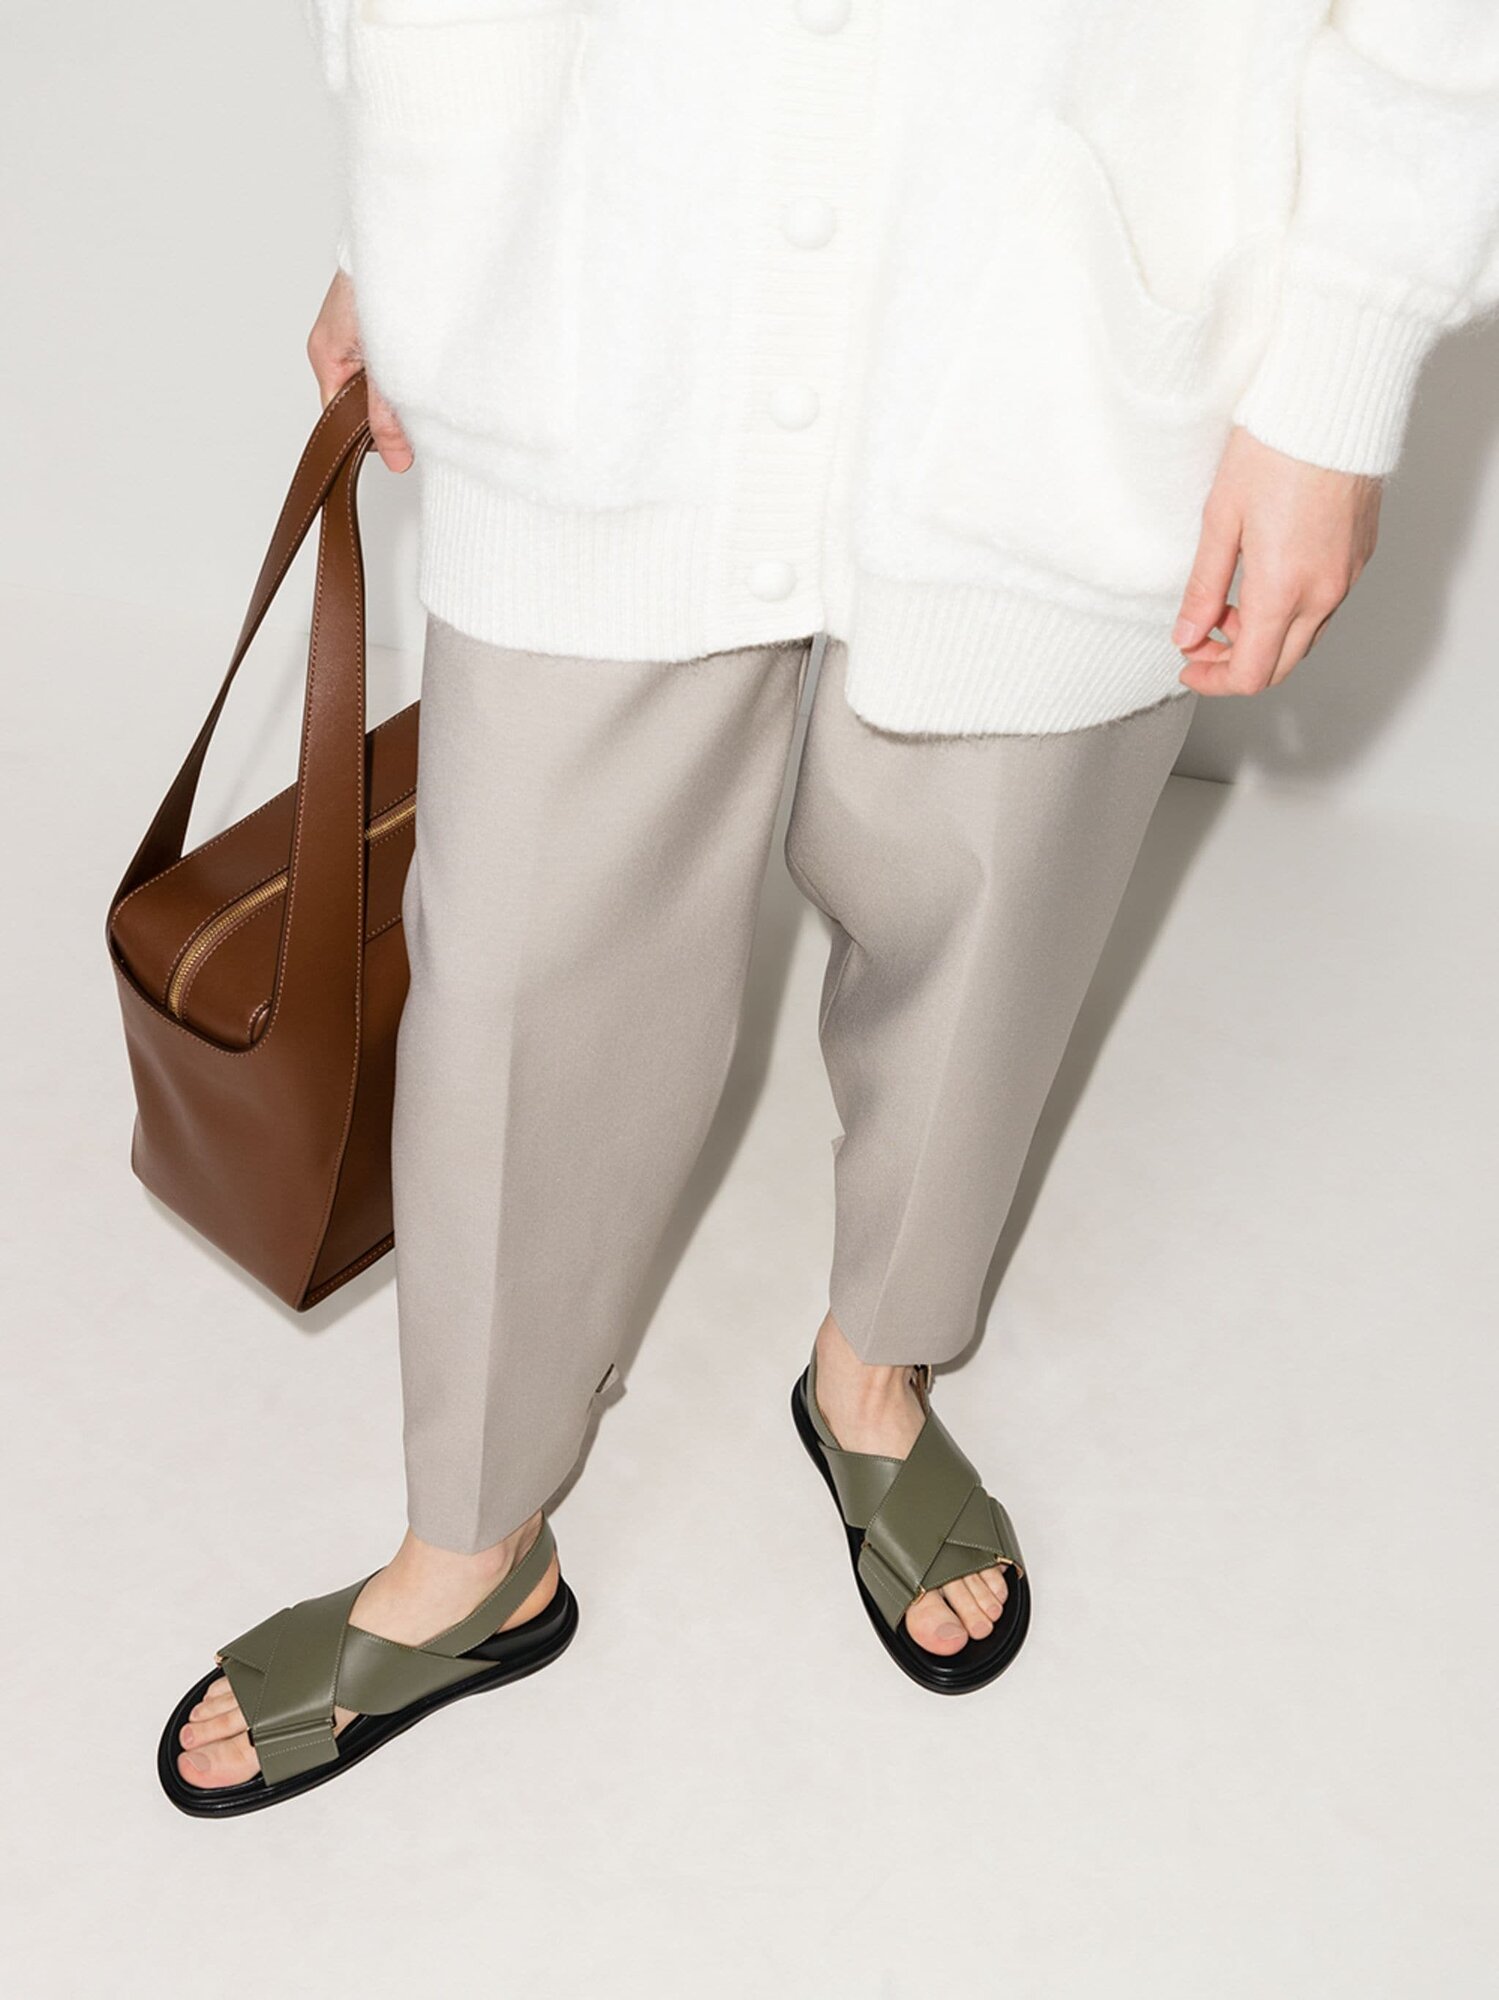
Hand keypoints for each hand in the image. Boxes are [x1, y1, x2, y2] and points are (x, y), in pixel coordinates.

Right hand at [306, 269, 413, 473]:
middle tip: (416, 406)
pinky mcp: (377, 321)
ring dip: (401, 382)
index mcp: (326, 356)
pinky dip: (407, 361)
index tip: (398, 442)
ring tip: (421, 373)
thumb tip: (396, 458)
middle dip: (387, 408)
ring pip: (378, 378)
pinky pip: (390, 356)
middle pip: (358, 399)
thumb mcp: (385, 365)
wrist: (404, 237)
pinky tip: (424, 356)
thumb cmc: (380, 284)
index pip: (339, 417)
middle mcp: (336, 345)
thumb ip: (388, 413)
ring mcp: (355, 332)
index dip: (368, 434)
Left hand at [1173, 426, 1381, 695]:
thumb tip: (1187, 635)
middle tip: (1200, 640)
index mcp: (1283, 589)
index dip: (1214, 680)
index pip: (1251, 673)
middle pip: (1278, 665)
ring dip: (1262, 638)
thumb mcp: (1220, 519)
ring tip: (1228, 606)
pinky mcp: (1359, 557)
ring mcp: (1347, 576)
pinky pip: (1324, 608)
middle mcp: (1323, 592)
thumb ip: (1204, 587)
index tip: (1188, 664)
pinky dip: (1290, 614)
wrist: (1333, 404)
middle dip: (1234, 664)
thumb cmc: (1275, 448)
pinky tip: (1264, 583)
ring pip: (1303, 639)